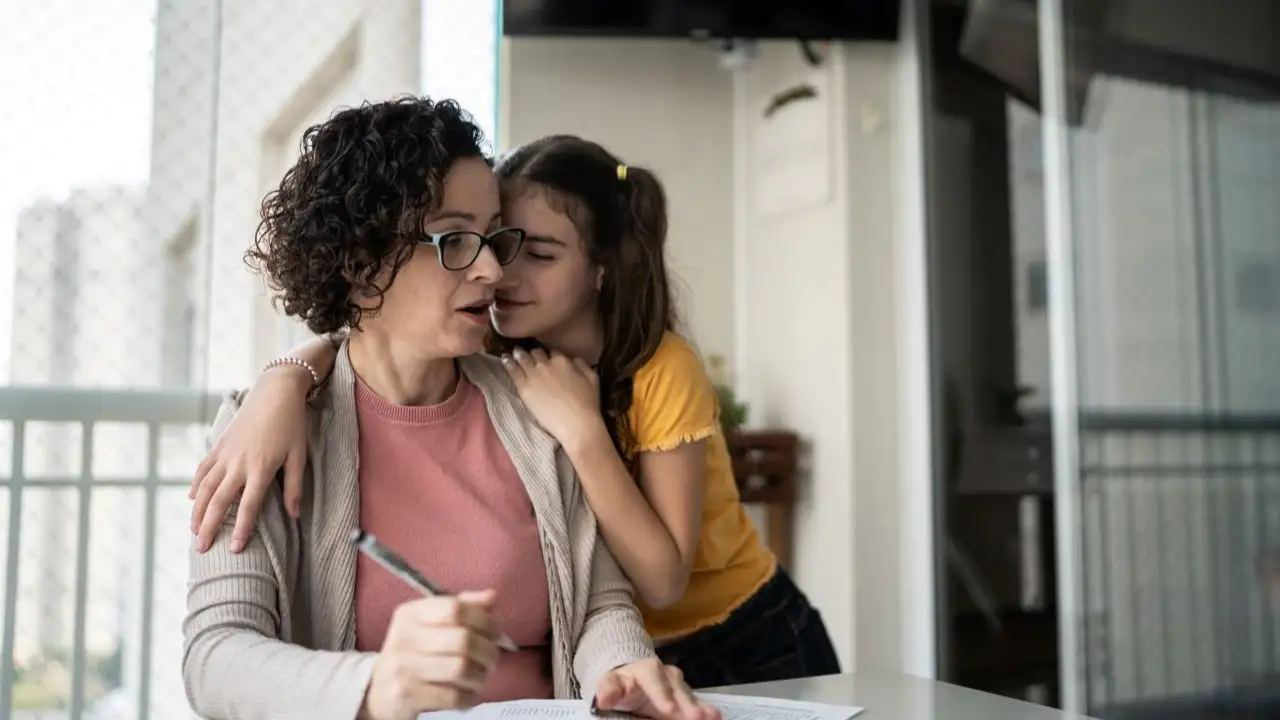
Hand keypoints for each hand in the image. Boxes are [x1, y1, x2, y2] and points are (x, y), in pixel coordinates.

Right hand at [189, 366, 312, 552]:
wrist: (275, 393)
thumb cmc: (291, 425)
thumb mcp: (299, 456)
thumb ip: (295, 487)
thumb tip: (294, 515)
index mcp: (261, 469)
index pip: (249, 507)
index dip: (241, 529)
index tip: (234, 549)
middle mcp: (239, 464)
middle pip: (220, 501)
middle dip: (209, 527)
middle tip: (202, 549)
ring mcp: (225, 454)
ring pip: (205, 488)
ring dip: (197, 511)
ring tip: (194, 531)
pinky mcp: (219, 444)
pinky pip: (203, 469)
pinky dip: (196, 485)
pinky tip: (193, 499)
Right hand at [362, 591, 501, 719]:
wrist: (378, 691)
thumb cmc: (413, 653)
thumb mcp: (430, 624)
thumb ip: (462, 607)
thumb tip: (492, 596)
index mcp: (410, 613)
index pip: (455, 609)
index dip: (484, 620)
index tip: (495, 632)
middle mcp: (404, 637)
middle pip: (463, 640)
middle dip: (488, 651)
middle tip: (492, 659)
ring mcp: (403, 668)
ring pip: (461, 669)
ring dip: (481, 675)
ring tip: (481, 677)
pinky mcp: (407, 696)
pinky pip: (453, 696)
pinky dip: (470, 697)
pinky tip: (469, 694)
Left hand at [502, 348, 603, 447]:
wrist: (576, 424)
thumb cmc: (588, 404)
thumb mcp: (592, 378)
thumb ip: (582, 365)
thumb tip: (573, 359)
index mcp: (563, 361)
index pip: (552, 352)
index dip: (549, 355)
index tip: (546, 357)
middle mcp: (546, 364)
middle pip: (536, 353)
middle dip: (532, 354)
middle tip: (528, 355)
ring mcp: (533, 375)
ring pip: (522, 358)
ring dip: (517, 354)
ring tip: (513, 353)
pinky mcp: (524, 388)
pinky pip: (513, 370)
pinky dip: (508, 363)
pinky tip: (504, 359)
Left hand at [596, 660, 718, 719]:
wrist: (632, 679)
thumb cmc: (620, 684)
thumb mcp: (610, 684)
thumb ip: (608, 690)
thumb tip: (603, 699)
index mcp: (647, 670)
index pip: (655, 681)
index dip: (662, 695)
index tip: (669, 710)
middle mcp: (668, 675)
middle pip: (677, 690)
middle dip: (687, 705)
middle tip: (696, 718)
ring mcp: (680, 686)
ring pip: (690, 697)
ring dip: (700, 709)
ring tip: (712, 718)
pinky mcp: (686, 697)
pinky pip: (697, 704)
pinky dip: (706, 711)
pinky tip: (716, 717)